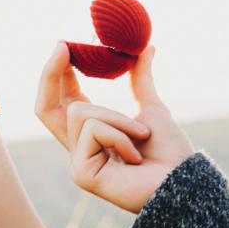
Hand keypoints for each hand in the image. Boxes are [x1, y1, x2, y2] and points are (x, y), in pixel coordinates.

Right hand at [35, 42, 194, 213]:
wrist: (182, 182)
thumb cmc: (169, 153)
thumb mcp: (151, 107)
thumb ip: (141, 79)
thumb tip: (148, 46)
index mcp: (92, 135)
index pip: (63, 101)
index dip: (58, 74)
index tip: (65, 45)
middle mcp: (79, 149)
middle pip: (45, 108)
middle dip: (50, 75)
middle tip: (63, 45)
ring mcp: (78, 163)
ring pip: (82, 113)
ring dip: (118, 119)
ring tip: (142, 136)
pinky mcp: (82, 174)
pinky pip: (93, 131)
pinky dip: (120, 135)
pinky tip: (135, 156)